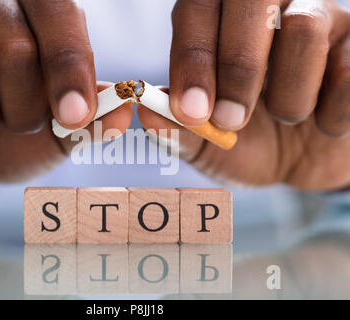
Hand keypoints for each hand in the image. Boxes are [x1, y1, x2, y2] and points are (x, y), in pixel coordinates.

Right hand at [0, 0, 132, 194]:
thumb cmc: (12, 137)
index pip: (59, 12)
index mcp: (31, 12)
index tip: (73, 116)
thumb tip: (123, 113)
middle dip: (23, 108)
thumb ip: (90, 120)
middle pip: (17, 47)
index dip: (69, 66)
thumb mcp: (58, 132)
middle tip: (16, 122)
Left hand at [138, 0, 349, 190]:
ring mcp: (319, 17)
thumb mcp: (207, 146)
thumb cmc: (247, 145)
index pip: (197, 10)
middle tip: (231, 121)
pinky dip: (333, 109)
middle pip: (251, 1)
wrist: (303, 162)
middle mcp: (268, 9)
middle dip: (239, 69)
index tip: (192, 111)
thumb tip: (147, 114)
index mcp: (218, 25)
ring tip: (286, 119)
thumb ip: (178, 132)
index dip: (192, 57)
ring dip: (289, 94)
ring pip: (304, 29)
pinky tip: (324, 125)